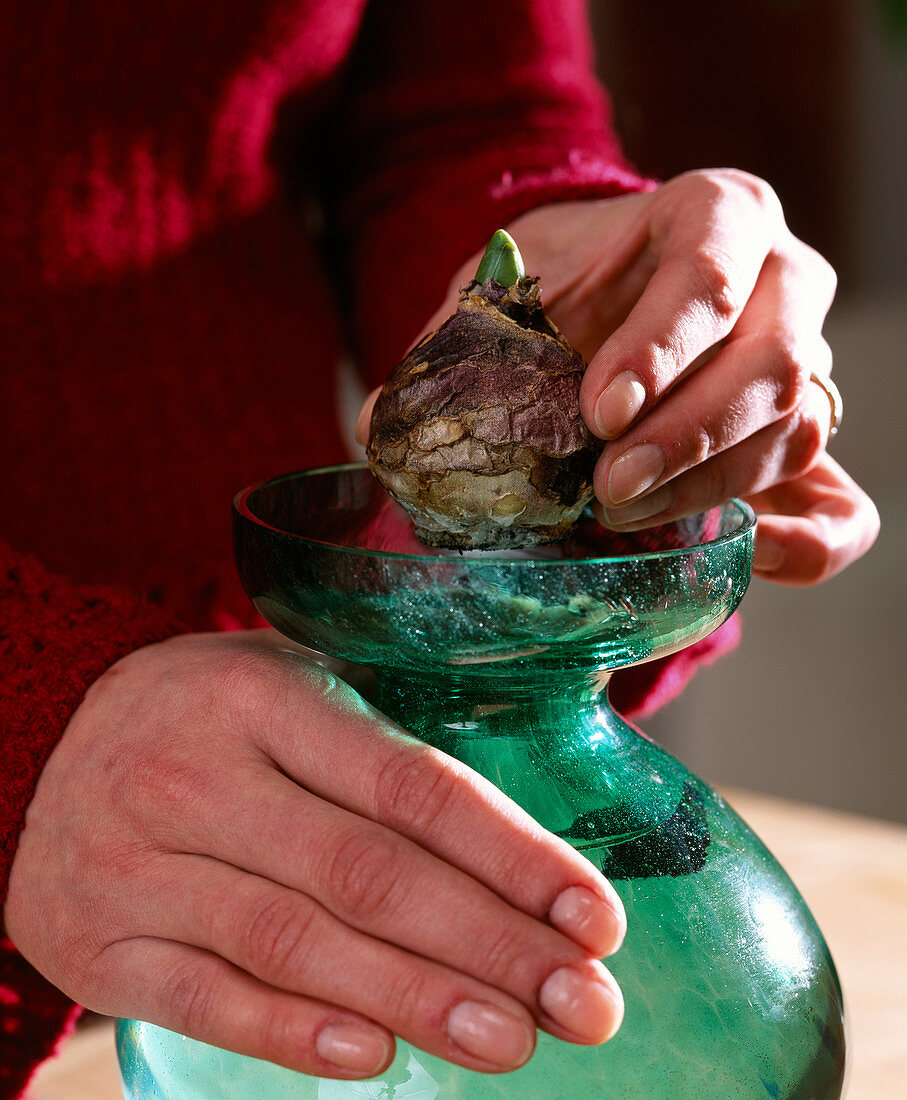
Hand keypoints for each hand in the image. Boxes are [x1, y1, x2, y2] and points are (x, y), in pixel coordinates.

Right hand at [4, 630, 624, 1078]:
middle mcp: (195, 776)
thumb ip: (385, 751)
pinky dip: (297, 1033)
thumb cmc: (207, 717)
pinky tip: (380, 1058)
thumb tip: (522, 848)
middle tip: (585, 1003)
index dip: (513, 855)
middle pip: (368, 875)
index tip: (594, 916)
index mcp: (264, 697)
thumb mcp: (289, 691)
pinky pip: (208, 1000)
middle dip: (491, 945)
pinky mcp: (101, 943)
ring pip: (297, 945)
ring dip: (417, 1002)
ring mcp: (138, 864)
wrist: (45, 744)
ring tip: (514, 1040)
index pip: (412, 785)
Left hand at [358, 169, 877, 584]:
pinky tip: (745, 557)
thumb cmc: (561, 284)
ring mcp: (806, 366)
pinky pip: (843, 508)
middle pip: (777, 364)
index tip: (598, 412)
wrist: (607, 295)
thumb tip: (381, 424)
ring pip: (797, 433)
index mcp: (717, 217)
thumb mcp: (503, 287)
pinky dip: (806, 546)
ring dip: (713, 490)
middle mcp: (783, 286)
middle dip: (688, 437)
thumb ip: (452, 346)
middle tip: (607, 488)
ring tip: (624, 516)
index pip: (714, 270)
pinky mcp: (802, 445)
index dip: (664, 344)